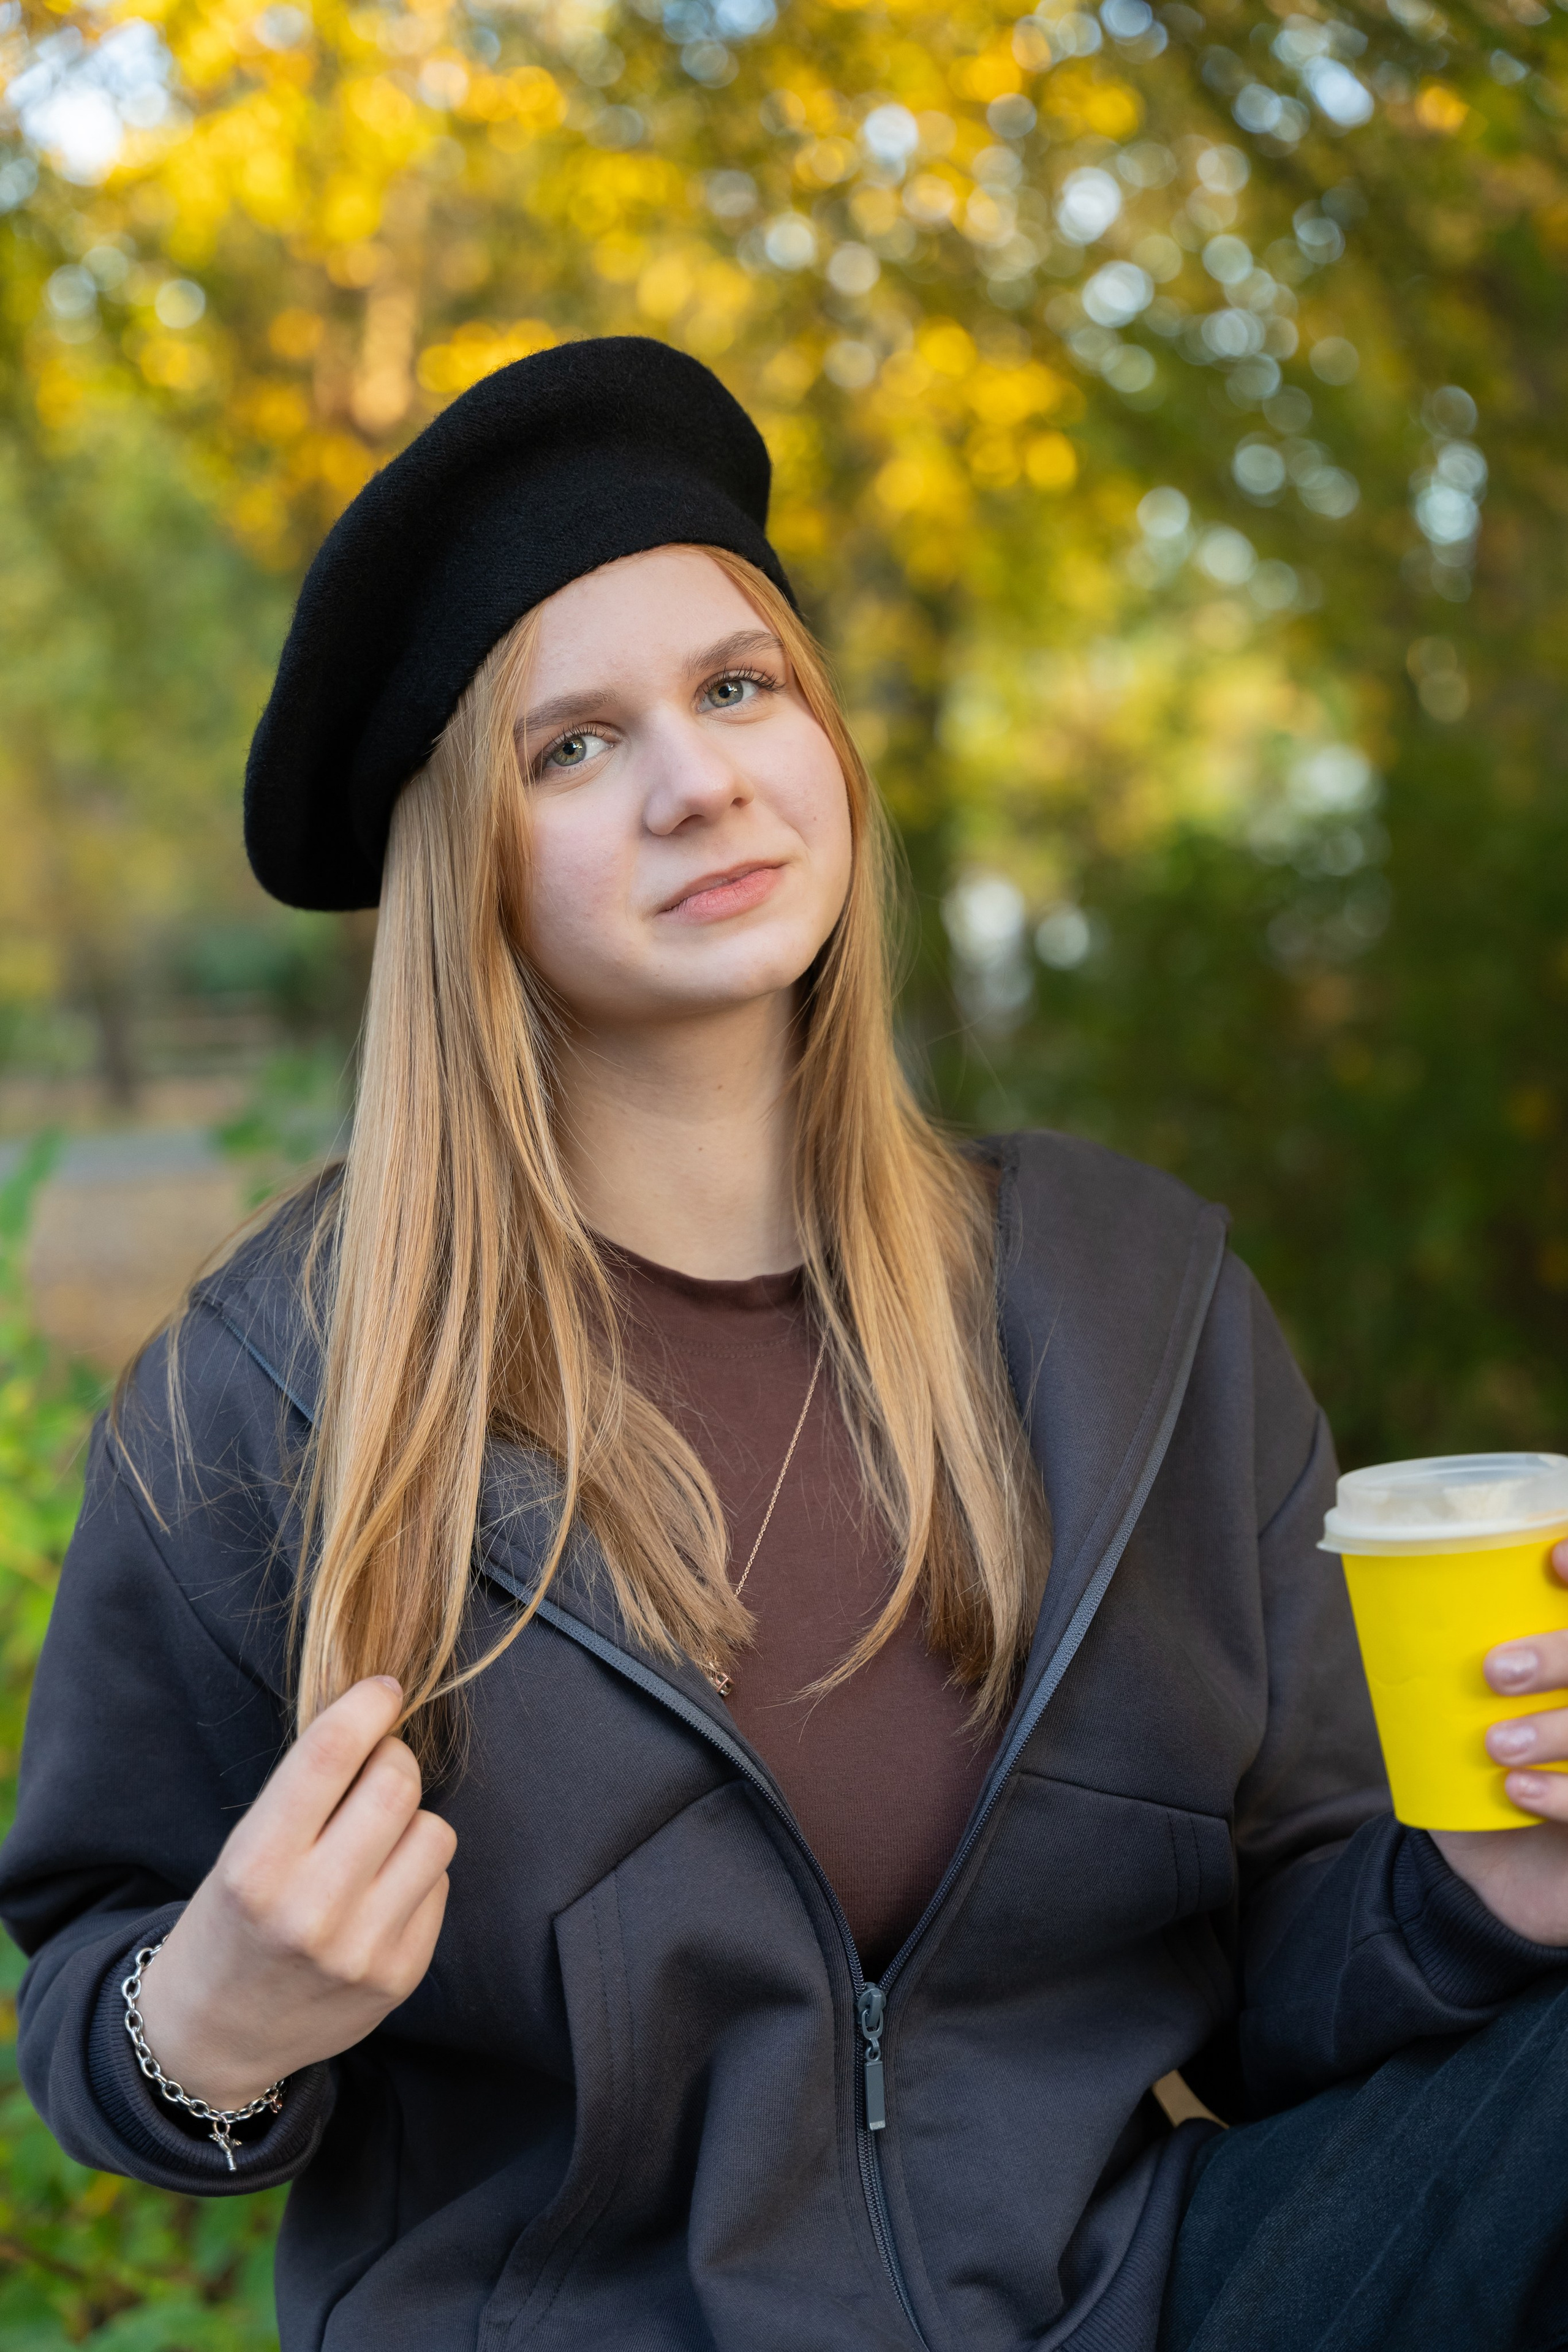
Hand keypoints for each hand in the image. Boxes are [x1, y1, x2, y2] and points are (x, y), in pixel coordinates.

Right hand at [135, 1678, 456, 2108]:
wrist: (215, 2035)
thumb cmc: (230, 1922)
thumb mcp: (240, 1852)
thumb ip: (305, 1794)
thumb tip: (379, 1717)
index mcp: (255, 1866)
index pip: (328, 1755)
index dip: (366, 1707)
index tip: (384, 1690)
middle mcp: (309, 1910)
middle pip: (396, 1785)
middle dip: (392, 1762)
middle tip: (375, 1771)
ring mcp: (360, 1950)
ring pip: (435, 1832)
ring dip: (412, 1821)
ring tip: (376, 1840)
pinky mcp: (399, 1976)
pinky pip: (440, 1884)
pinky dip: (417, 1874)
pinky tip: (380, 1892)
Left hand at [1430, 1538, 1567, 1947]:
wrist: (1509, 1886)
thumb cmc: (1487, 1789)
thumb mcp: (1459, 1732)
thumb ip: (1442, 1684)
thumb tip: (1382, 1605)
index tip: (1553, 1558)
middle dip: (1559, 1656)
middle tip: (1495, 1671)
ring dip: (1555, 1728)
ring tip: (1495, 1746)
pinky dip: (1563, 1791)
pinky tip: (1518, 1790)